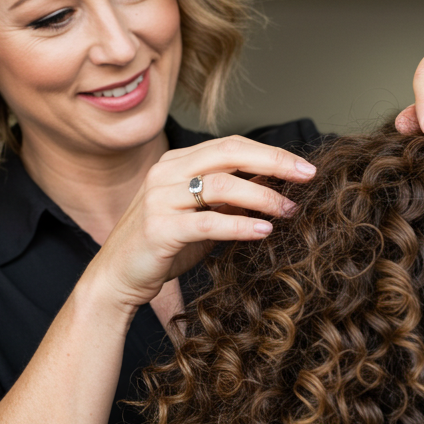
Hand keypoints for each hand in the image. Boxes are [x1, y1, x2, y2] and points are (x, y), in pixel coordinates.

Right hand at [89, 136, 315, 313]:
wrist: (116, 278)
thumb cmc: (163, 247)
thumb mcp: (200, 216)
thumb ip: (229, 200)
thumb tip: (274, 187)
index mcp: (176, 163)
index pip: (231, 145)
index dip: (270, 152)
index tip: (304, 167)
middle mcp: (165, 173)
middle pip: (229, 154)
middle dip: (274, 163)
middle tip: (307, 177)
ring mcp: (159, 199)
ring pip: (221, 185)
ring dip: (262, 197)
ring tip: (289, 210)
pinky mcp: (158, 229)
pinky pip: (207, 223)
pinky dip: (240, 226)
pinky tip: (264, 231)